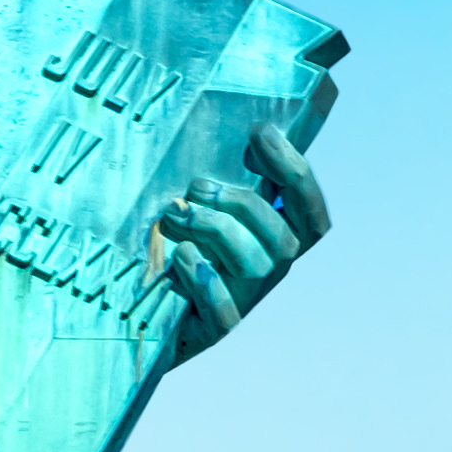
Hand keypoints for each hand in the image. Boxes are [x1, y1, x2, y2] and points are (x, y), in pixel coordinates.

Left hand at [151, 122, 328, 368]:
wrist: (140, 315)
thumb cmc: (170, 247)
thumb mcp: (199, 211)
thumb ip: (218, 181)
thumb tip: (220, 123)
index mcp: (275, 239)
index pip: (310, 212)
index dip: (296, 173)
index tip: (262, 132)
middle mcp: (269, 270)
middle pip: (283, 237)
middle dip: (243, 203)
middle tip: (197, 185)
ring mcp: (244, 301)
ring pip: (253, 264)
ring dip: (214, 229)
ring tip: (174, 213)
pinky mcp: (214, 328)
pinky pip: (224, 309)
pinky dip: (203, 278)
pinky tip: (179, 256)